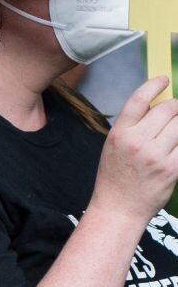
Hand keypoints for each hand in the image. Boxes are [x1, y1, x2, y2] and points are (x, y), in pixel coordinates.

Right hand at [93, 76, 177, 224]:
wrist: (120, 207)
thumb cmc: (115, 176)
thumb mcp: (114, 145)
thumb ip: (133, 126)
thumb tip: (157, 106)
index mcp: (120, 133)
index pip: (139, 100)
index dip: (154, 85)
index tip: (164, 79)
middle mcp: (138, 141)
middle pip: (167, 109)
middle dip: (175, 107)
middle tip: (175, 110)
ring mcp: (157, 155)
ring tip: (174, 130)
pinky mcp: (173, 168)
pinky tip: (176, 143)